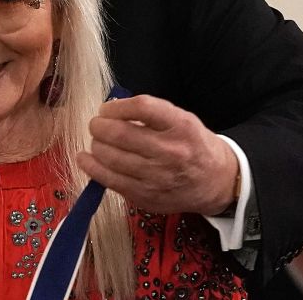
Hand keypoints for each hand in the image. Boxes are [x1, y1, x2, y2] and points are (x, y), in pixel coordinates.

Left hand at [77, 95, 237, 214]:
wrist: (217, 182)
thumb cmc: (192, 145)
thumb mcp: (182, 120)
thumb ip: (150, 113)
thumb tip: (110, 111)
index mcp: (181, 126)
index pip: (142, 107)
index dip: (116, 106)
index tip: (106, 109)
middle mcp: (170, 152)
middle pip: (120, 134)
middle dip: (99, 126)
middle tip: (96, 125)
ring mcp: (157, 177)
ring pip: (110, 157)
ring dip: (96, 145)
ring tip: (97, 141)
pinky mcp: (146, 196)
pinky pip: (109, 180)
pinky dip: (91, 166)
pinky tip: (85, 158)